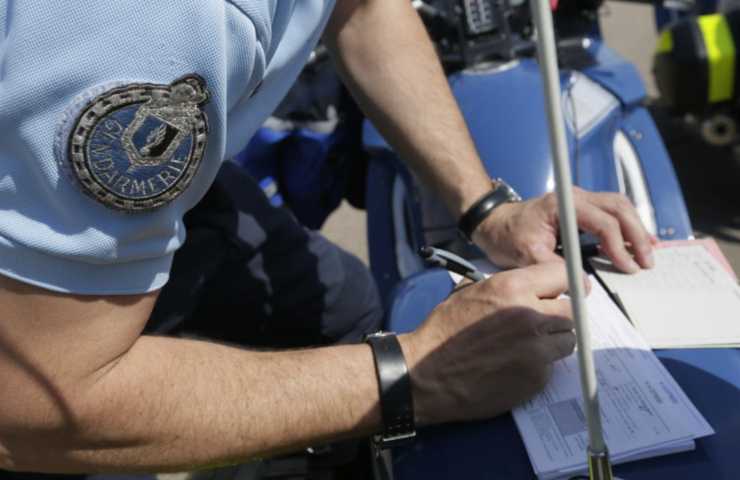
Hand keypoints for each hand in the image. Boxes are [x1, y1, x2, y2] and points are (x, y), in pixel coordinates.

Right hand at [400, 262, 576, 425]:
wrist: (427, 372)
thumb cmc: (443, 331)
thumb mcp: (469, 290)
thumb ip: (505, 283)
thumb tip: (530, 279)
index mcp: (512, 287)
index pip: (564, 275)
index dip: (568, 282)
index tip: (569, 288)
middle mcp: (530, 315)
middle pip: (572, 310)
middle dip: (559, 314)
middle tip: (542, 320)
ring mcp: (536, 350)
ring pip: (567, 340)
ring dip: (553, 341)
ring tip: (527, 345)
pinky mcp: (536, 377)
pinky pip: (552, 366)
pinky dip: (539, 365)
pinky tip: (514, 364)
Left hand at [472, 187, 656, 272]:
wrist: (492, 223)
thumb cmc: (506, 236)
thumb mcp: (527, 256)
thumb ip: (556, 269)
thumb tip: (584, 284)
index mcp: (562, 205)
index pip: (602, 221)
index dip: (618, 245)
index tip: (627, 267)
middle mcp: (575, 197)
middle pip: (619, 207)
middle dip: (636, 234)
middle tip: (647, 261)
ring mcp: (579, 200)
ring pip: (619, 206)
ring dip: (635, 229)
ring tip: (648, 253)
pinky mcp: (580, 209)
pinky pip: (610, 212)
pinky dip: (625, 226)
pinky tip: (634, 244)